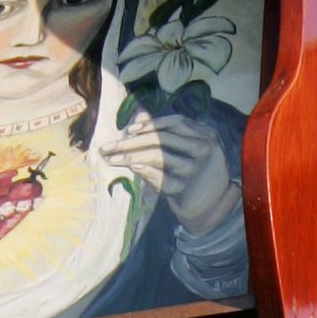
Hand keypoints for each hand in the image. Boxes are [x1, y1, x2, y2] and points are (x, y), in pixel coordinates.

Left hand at [109, 107, 238, 235]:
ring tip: (113, 159)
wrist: (208, 202)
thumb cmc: (192, 168)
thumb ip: (162, 131)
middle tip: (108, 147)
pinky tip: (133, 167)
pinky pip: (163, 179)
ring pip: (160, 157)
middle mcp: (203, 150)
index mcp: (205, 134)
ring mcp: (195, 170)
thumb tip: (139, 115)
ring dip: (132, 156)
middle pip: (163, 139)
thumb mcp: (182, 147)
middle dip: (133, 141)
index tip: (129, 129)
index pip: (176, 122)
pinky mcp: (185, 190)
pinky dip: (147, 172)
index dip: (151, 124)